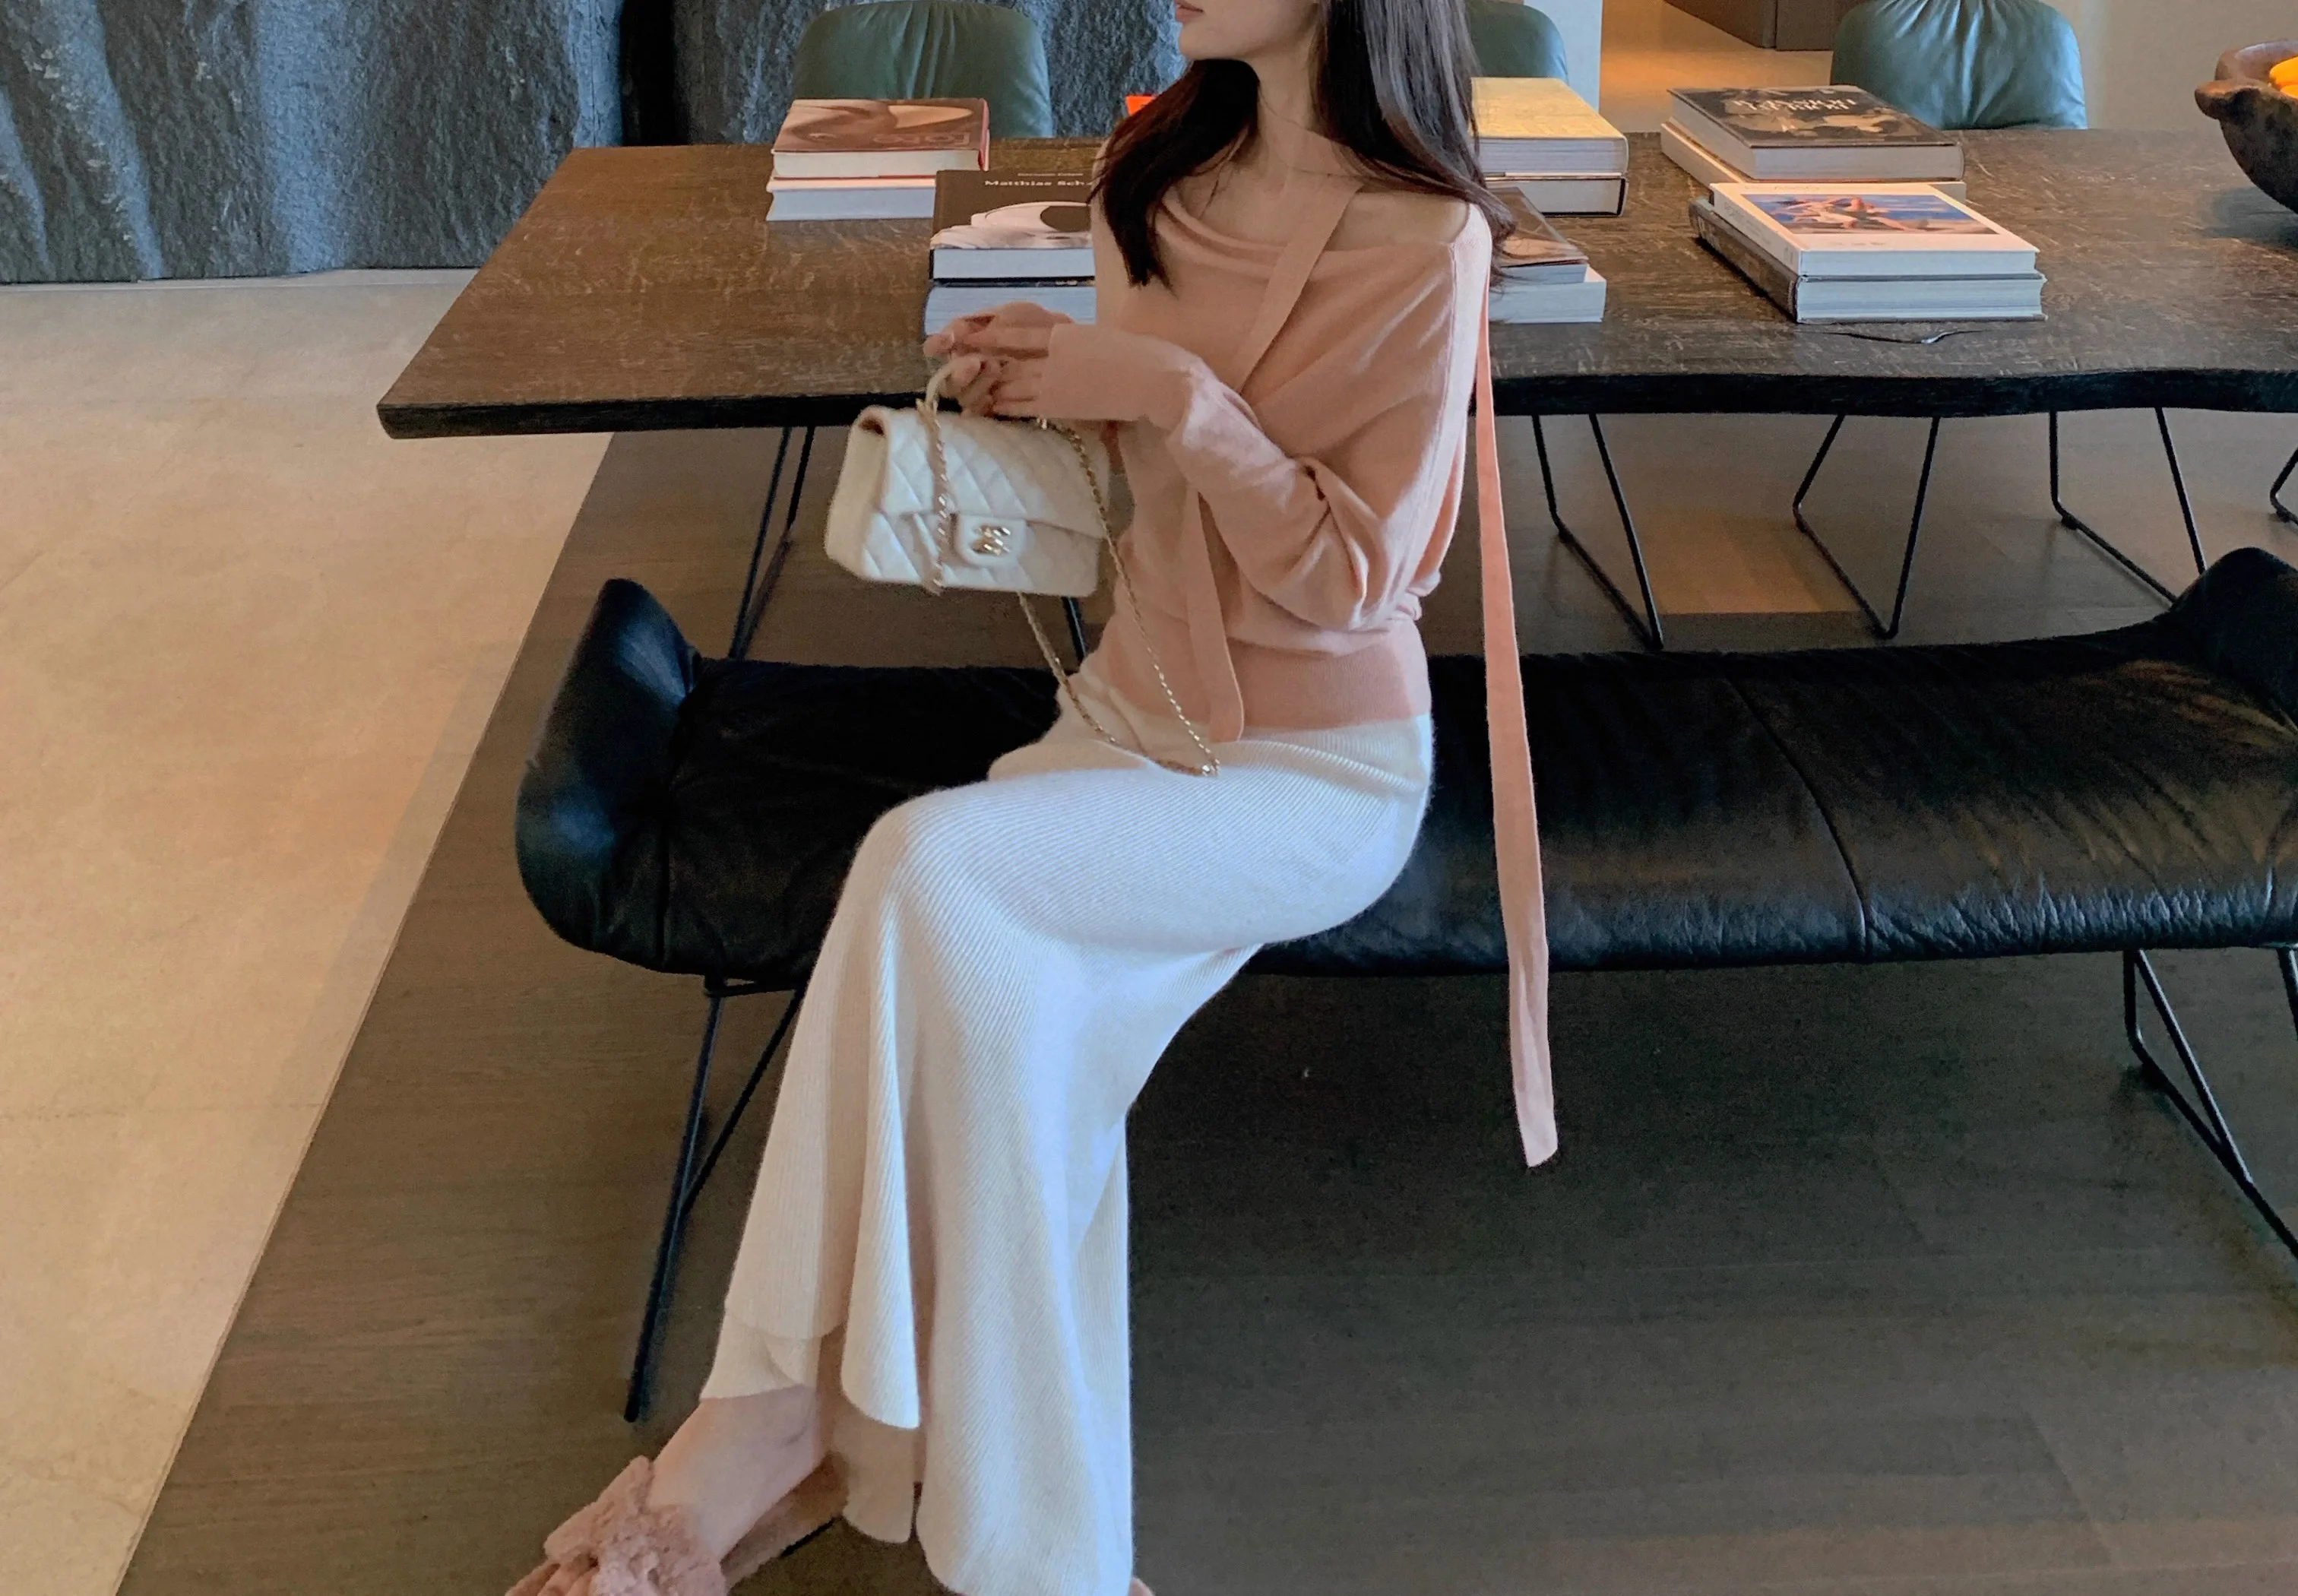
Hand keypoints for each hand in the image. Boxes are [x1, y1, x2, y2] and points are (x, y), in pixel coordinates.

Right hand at [923, 303, 1068, 416]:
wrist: (1073, 349)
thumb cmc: (1041, 327)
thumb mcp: (1011, 314)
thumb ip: (979, 323)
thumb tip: (950, 335)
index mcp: (968, 343)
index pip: (939, 347)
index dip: (937, 346)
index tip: (947, 341)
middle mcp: (971, 369)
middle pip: (949, 380)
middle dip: (959, 371)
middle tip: (976, 362)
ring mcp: (986, 390)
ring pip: (965, 398)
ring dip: (975, 386)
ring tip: (995, 369)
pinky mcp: (1003, 409)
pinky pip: (986, 414)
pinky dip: (985, 408)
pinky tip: (989, 403)